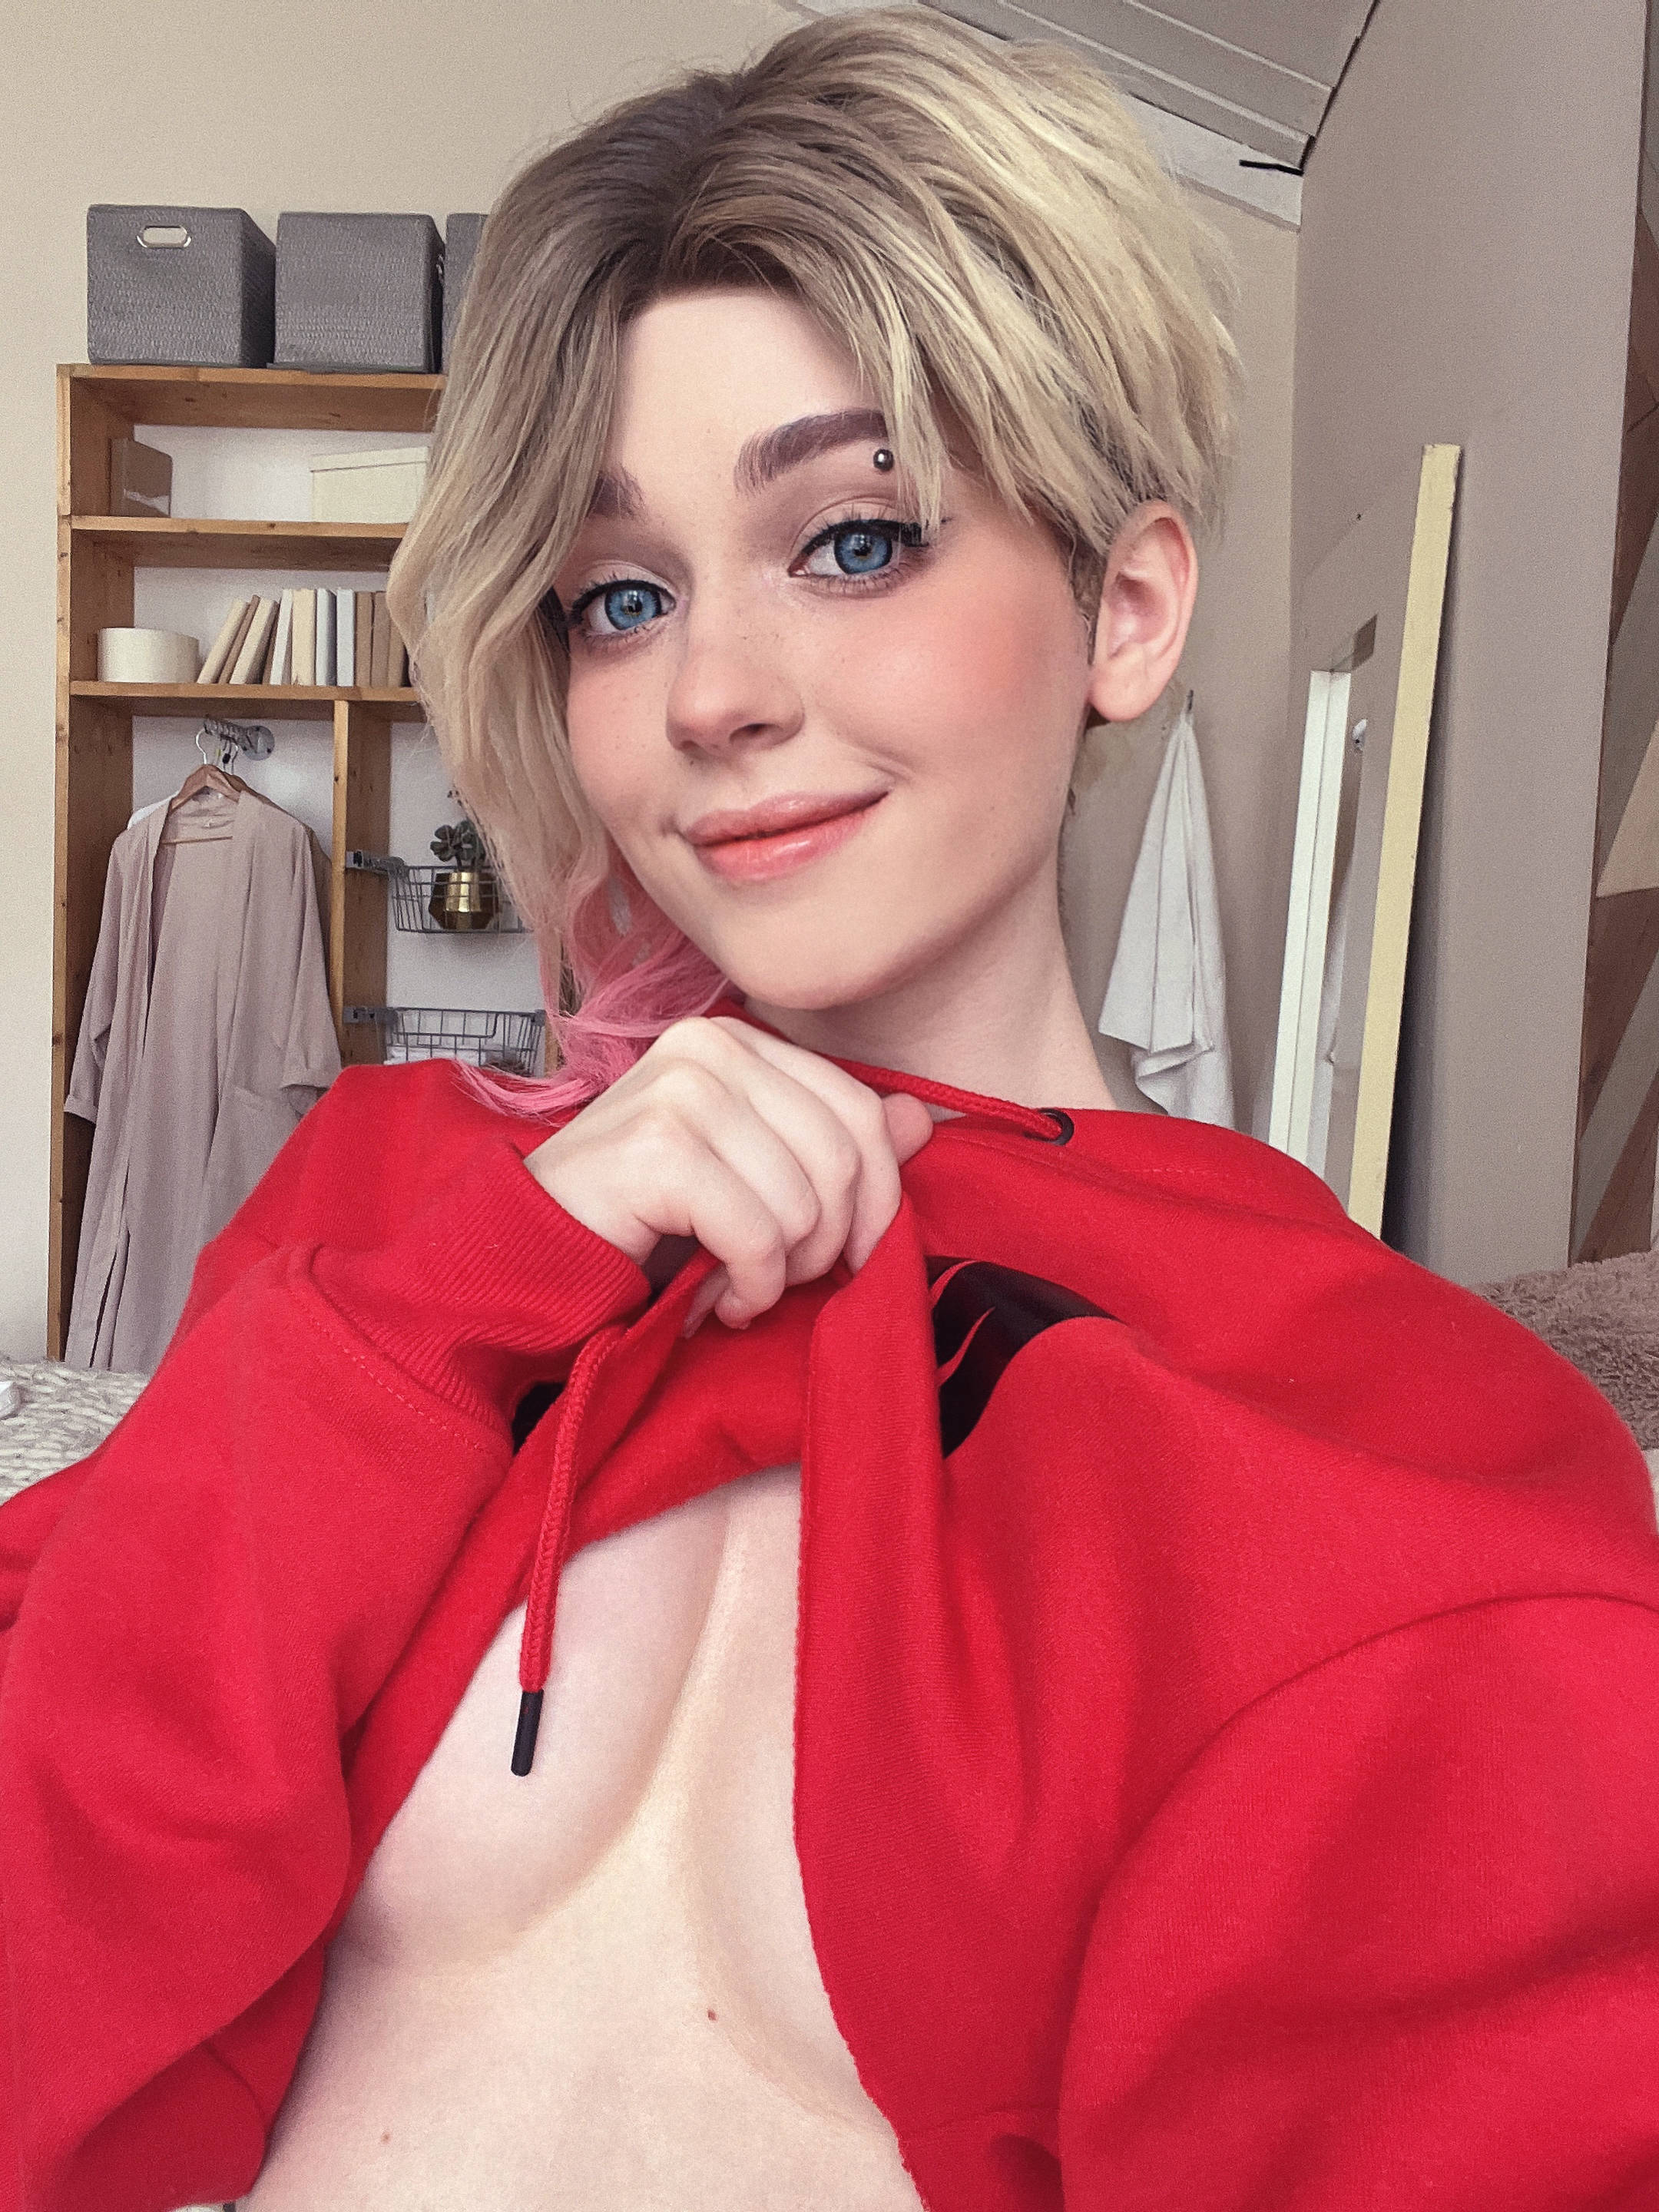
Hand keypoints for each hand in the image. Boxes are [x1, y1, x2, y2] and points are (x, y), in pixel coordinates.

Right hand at [525, 1016, 933, 1331]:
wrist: (530, 1254)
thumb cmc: (640, 1220)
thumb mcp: (750, 1176)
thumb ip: (830, 1143)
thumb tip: (922, 1120)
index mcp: (737, 1040)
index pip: (859, 1112)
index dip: (874, 1200)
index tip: (840, 1255)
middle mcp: (709, 1047)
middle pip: (844, 1155)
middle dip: (828, 1242)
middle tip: (781, 1281)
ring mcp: (681, 1090)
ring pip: (804, 1202)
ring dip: (780, 1273)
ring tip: (734, 1287)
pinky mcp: (658, 1148)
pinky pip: (758, 1234)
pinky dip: (747, 1286)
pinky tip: (713, 1299)